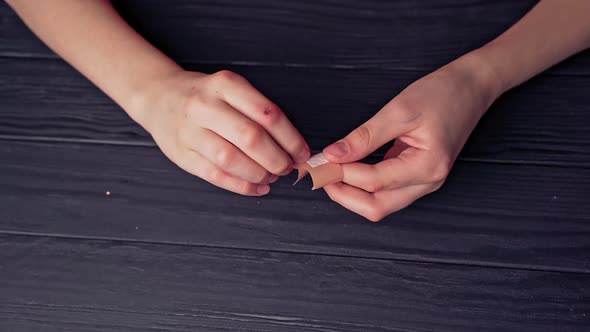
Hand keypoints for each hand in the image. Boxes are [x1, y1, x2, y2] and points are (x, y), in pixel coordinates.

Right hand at [133, 70, 310, 195]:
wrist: (158, 96)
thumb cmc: (205, 95)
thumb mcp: (231, 88)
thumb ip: (259, 112)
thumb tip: (293, 146)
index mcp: (225, 84)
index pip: (267, 113)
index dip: (291, 138)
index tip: (302, 152)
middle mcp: (205, 106)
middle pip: (251, 137)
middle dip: (277, 158)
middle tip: (288, 168)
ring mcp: (190, 131)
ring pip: (231, 159)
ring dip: (259, 173)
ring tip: (272, 177)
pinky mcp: (182, 154)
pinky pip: (216, 176)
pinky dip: (242, 186)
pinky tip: (257, 187)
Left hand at [322, 54, 501, 220]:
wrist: (472, 87)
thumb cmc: (442, 93)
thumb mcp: (400, 109)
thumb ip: (365, 136)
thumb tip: (332, 155)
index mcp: (428, 166)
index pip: (373, 182)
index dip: (341, 173)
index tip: (317, 161)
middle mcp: (428, 182)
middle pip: (377, 207)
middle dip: (343, 194)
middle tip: (320, 174)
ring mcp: (425, 182)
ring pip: (381, 204)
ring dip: (352, 193)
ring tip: (330, 172)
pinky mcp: (419, 176)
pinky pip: (387, 192)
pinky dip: (364, 186)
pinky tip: (348, 170)